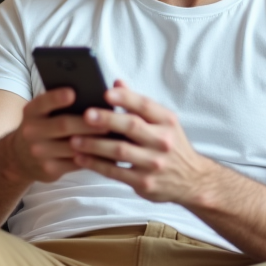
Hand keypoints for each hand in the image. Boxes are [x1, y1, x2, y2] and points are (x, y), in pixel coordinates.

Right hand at [9, 88, 112, 182]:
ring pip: (72, 146)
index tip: (73, 92)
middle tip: (110, 120)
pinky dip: (93, 157)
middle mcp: (31, 131)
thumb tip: (91, 94)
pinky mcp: (49, 169)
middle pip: (63, 125)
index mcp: (31, 112)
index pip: (43, 102)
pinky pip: (76, 163)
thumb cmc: (42, 127)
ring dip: (95, 142)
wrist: (20, 157)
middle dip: (88, 123)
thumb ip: (59, 104)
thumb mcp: (41, 113)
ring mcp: (39, 152)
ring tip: (114, 136)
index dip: (57, 97)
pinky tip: (107, 152)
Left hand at [69, 81, 218, 203]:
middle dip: (107, 119)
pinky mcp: (144, 183)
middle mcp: (163, 141)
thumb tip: (117, 82)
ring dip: (94, 145)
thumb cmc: (171, 146)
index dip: (126, 97)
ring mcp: (154, 163)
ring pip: (120, 151)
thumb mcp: (163, 123)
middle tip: (85, 115)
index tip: (107, 92)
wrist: (192, 181)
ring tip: (74, 139)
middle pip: (131, 126)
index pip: (146, 105)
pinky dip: (96, 165)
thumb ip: (139, 104)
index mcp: (167, 121)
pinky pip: (115, 172)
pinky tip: (81, 158)